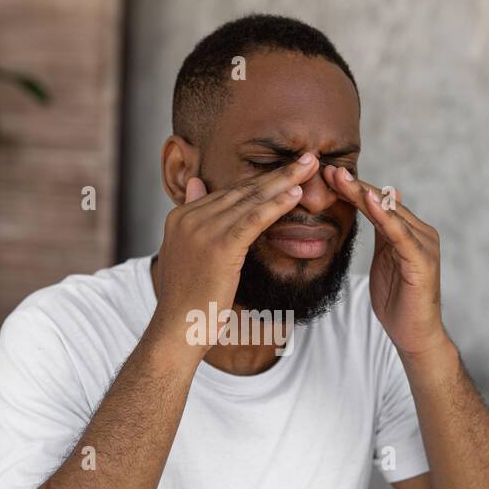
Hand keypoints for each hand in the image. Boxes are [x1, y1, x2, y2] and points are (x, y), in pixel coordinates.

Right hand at [148, 153, 319, 359]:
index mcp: (180, 217)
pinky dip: (276, 205)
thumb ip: (193, 216)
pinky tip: (296, 195)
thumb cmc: (188, 301)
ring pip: (251, 200)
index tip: (287, 170)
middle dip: (278, 173)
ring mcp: (203, 229)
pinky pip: (254, 219)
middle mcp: (189, 218)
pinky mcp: (221, 246)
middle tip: (308, 158)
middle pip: (242, 191)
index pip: (228, 193)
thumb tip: (197, 183)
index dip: (260, 181)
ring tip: (311, 167)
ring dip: (284, 182)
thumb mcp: (186, 252)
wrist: (177, 330)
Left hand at [323, 165, 447, 357]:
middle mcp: (421, 233)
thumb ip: (382, 234)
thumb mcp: (385, 261)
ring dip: (365, 194)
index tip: (328, 175)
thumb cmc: (398, 301)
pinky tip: (370, 201)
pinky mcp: (422, 260)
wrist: (414, 335)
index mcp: (410, 232)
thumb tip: (376, 207)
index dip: (354, 189)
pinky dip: (386, 216)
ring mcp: (424, 245)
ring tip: (342, 178)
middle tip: (330, 168)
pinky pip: (400, 234)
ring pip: (390, 214)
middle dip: (355, 186)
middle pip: (384, 203)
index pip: (379, 204)